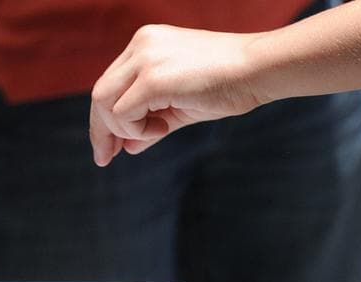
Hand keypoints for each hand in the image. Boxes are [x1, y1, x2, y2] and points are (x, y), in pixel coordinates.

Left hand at [89, 25, 268, 165]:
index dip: (106, 119)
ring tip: (158, 132)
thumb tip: (128, 147)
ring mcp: (144, 58)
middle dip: (101, 131)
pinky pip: (122, 113)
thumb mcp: (181, 106)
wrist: (260, 69)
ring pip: (104, 103)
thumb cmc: (230, 85)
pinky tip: (164, 128)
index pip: (111, 84)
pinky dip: (136, 130)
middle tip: (107, 158)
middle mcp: (140, 45)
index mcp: (146, 44)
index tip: (110, 147)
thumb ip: (151, 123)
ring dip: (123, 130)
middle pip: (100, 93)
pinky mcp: (152, 78)